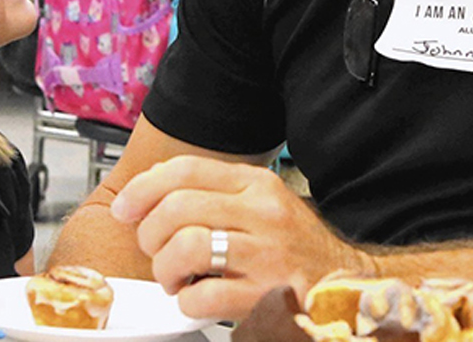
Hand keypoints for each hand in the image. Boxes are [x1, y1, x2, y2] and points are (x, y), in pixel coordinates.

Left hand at [108, 156, 373, 319]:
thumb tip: (150, 193)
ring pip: (184, 247)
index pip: (185, 169)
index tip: (125, 208)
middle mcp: (263, 214)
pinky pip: (201, 296)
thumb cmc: (298, 251)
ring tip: (176, 279)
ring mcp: (266, 256)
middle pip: (177, 208)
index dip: (142, 188)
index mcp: (258, 185)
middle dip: (150, 234)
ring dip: (165, 269)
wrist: (347, 289)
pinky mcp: (264, 297)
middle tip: (155, 251)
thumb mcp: (264, 206)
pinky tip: (198, 300)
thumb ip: (216, 194)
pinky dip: (187, 302)